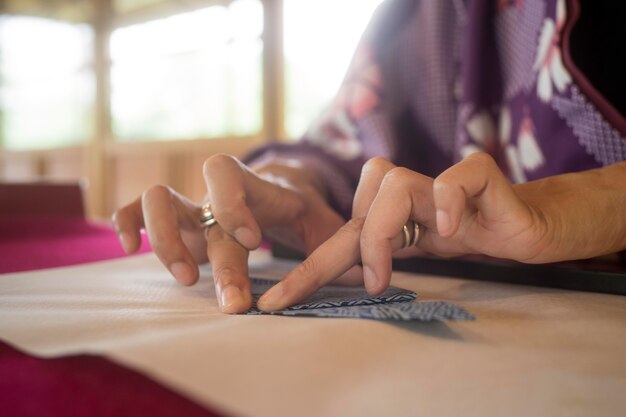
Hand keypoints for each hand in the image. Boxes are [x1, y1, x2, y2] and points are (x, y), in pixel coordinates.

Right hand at [112, 154, 347, 312]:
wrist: (280, 185)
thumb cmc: (303, 210)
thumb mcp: (325, 222)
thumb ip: (340, 242)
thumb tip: (366, 272)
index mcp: (259, 187)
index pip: (235, 180)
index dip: (234, 207)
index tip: (255, 246)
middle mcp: (222, 193)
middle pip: (201, 207)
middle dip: (214, 257)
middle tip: (232, 302)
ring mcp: (194, 202)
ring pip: (158, 199)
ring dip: (165, 240)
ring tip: (187, 279)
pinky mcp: (175, 216)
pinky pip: (136, 208)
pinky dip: (127, 223)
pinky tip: (129, 249)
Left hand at [258, 153, 550, 309]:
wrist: (527, 224)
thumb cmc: (472, 235)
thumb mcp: (421, 253)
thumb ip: (382, 257)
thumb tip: (342, 276)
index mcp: (391, 214)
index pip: (342, 239)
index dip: (309, 270)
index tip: (275, 303)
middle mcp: (408, 193)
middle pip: (356, 211)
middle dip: (332, 257)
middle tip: (330, 293)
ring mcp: (440, 181)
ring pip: (393, 184)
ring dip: (384, 232)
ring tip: (386, 274)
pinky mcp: (479, 174)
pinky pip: (453, 179)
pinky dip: (448, 203)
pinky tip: (452, 231)